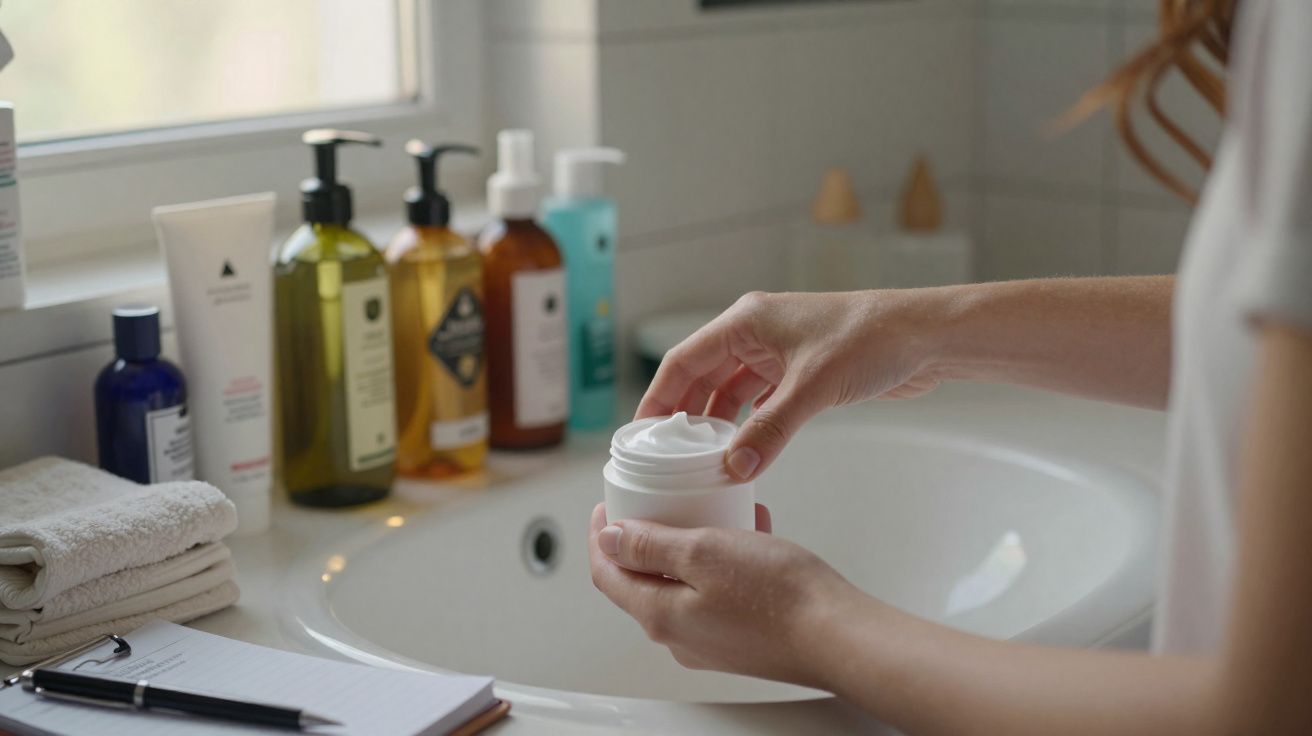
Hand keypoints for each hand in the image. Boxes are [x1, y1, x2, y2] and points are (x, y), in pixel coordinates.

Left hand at [588, 503, 860, 688]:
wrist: (837, 635)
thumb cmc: (778, 597)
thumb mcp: (704, 552)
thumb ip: (651, 547)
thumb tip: (610, 540)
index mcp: (660, 616)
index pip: (607, 574)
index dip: (601, 537)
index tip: (606, 506)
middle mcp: (680, 637)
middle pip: (643, 580)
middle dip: (646, 537)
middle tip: (655, 502)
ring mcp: (712, 641)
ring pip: (684, 584)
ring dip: (691, 544)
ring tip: (712, 510)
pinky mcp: (742, 638)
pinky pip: (717, 593)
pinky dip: (723, 560)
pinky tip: (748, 534)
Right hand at [636, 290, 943, 480]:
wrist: (925, 336)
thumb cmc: (872, 339)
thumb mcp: (813, 388)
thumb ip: (770, 431)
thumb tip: (735, 469)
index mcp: (746, 322)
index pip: (683, 361)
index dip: (657, 397)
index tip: (639, 433)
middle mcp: (756, 333)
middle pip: (701, 377)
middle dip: (683, 415)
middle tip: (663, 455)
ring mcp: (778, 352)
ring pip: (729, 391)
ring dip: (715, 423)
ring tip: (698, 459)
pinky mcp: (800, 371)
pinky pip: (758, 400)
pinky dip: (746, 424)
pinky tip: (740, 450)